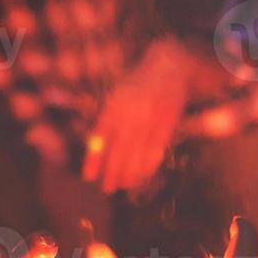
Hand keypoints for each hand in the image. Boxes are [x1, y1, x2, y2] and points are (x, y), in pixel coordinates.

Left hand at [83, 41, 190, 194]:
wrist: (169, 69)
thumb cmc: (138, 84)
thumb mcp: (118, 96)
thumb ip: (108, 119)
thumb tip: (96, 146)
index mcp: (114, 106)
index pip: (100, 139)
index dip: (94, 160)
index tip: (89, 177)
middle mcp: (131, 115)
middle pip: (119, 151)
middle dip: (112, 172)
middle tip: (107, 188)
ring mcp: (150, 121)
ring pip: (137, 155)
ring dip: (130, 174)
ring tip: (123, 185)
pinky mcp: (166, 126)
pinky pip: (155, 152)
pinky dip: (148, 166)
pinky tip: (142, 177)